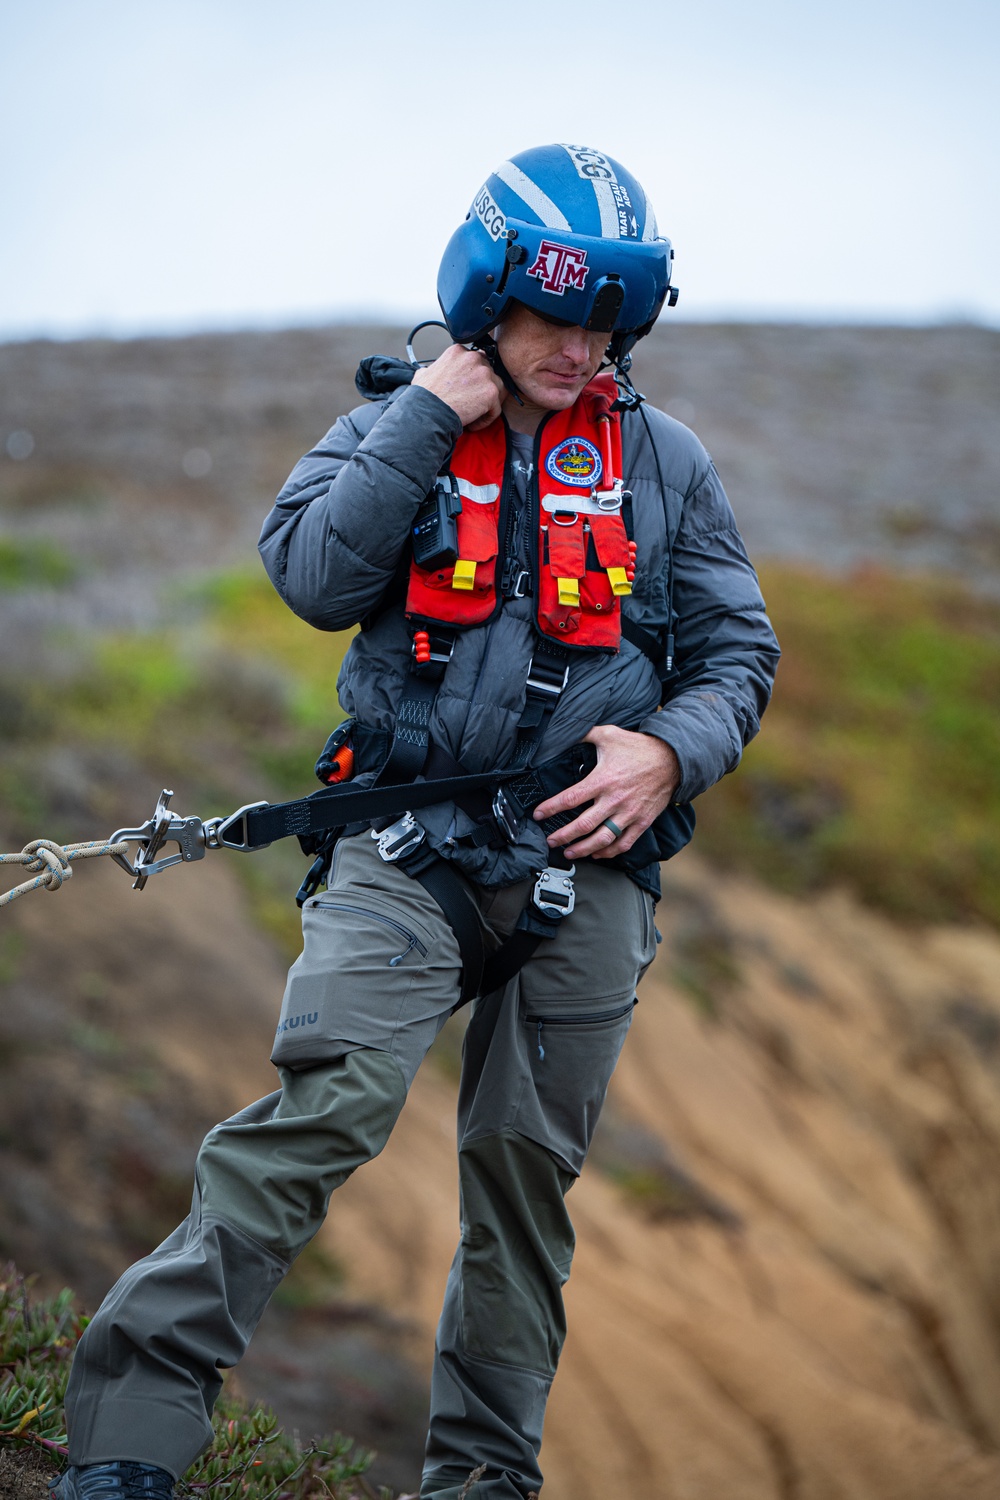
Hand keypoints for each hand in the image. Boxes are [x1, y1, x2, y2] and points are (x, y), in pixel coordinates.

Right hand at [411, 344, 503, 429]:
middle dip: (482, 389)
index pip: (476, 362)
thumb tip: (431, 371)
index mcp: (459, 351)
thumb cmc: (425, 396)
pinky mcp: (491, 392)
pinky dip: (486, 419)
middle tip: (472, 403)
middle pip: (488, 374)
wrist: (428, 411)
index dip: (472, 379)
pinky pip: (496, 408)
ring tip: (474, 414)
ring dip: (488, 403)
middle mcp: (473, 358)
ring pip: (497, 389)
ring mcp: (484, 374)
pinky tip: (473, 424)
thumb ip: (434, 368)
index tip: (467, 390)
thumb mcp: (424, 373)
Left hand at [533, 725, 681, 860]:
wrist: (672, 758)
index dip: (551, 808)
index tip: (538, 814)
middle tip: (550, 841)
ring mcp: (629, 813)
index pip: (570, 798)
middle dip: (563, 836)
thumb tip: (565, 730)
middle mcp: (615, 800)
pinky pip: (624, 843)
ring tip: (569, 853)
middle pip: (583, 825)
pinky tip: (598, 853)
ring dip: (583, 849)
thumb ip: (585, 734)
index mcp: (603, 780)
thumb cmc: (639, 747)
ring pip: (602, 839)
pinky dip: (609, 852)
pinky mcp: (642, 821)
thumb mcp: (609, 734)